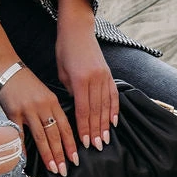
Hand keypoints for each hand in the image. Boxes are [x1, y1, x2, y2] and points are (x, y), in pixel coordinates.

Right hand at [0, 68, 78, 175]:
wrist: (6, 67)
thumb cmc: (25, 82)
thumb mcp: (44, 93)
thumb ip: (51, 110)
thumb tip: (57, 132)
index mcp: (52, 102)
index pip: (65, 127)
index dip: (70, 144)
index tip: (74, 159)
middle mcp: (43, 107)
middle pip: (54, 134)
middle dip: (60, 154)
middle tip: (64, 170)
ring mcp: (28, 109)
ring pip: (40, 136)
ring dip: (47, 154)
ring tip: (52, 168)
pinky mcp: (13, 111)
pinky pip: (19, 133)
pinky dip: (22, 147)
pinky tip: (25, 159)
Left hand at [55, 27, 118, 152]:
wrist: (78, 30)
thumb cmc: (65, 50)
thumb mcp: (62, 72)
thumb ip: (70, 91)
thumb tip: (77, 108)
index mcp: (80, 79)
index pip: (83, 110)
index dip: (84, 128)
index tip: (84, 142)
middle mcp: (95, 79)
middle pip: (97, 111)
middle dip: (96, 131)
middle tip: (97, 147)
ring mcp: (104, 76)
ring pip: (106, 105)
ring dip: (106, 124)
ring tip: (106, 139)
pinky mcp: (109, 74)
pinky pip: (113, 95)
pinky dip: (115, 109)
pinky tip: (115, 121)